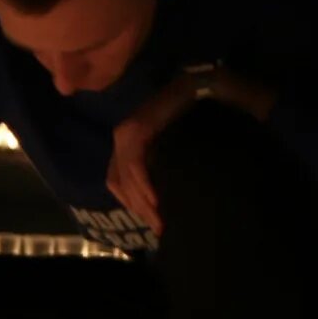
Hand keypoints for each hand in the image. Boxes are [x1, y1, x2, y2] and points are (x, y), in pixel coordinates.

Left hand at [107, 72, 209, 232]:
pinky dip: (144, 184)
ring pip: (126, 177)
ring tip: (159, 219)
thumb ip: (160, 170)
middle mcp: (121, 138)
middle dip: (139, 209)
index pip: (118, 183)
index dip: (132, 205)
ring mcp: (126, 133)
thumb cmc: (189, 119)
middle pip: (119, 183)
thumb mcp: (170, 151)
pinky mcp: (137, 129)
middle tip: (159, 229)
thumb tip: (162, 204)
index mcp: (125, 144)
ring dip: (142, 201)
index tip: (152, 223)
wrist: (199, 90)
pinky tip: (157, 200)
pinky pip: (135, 164)